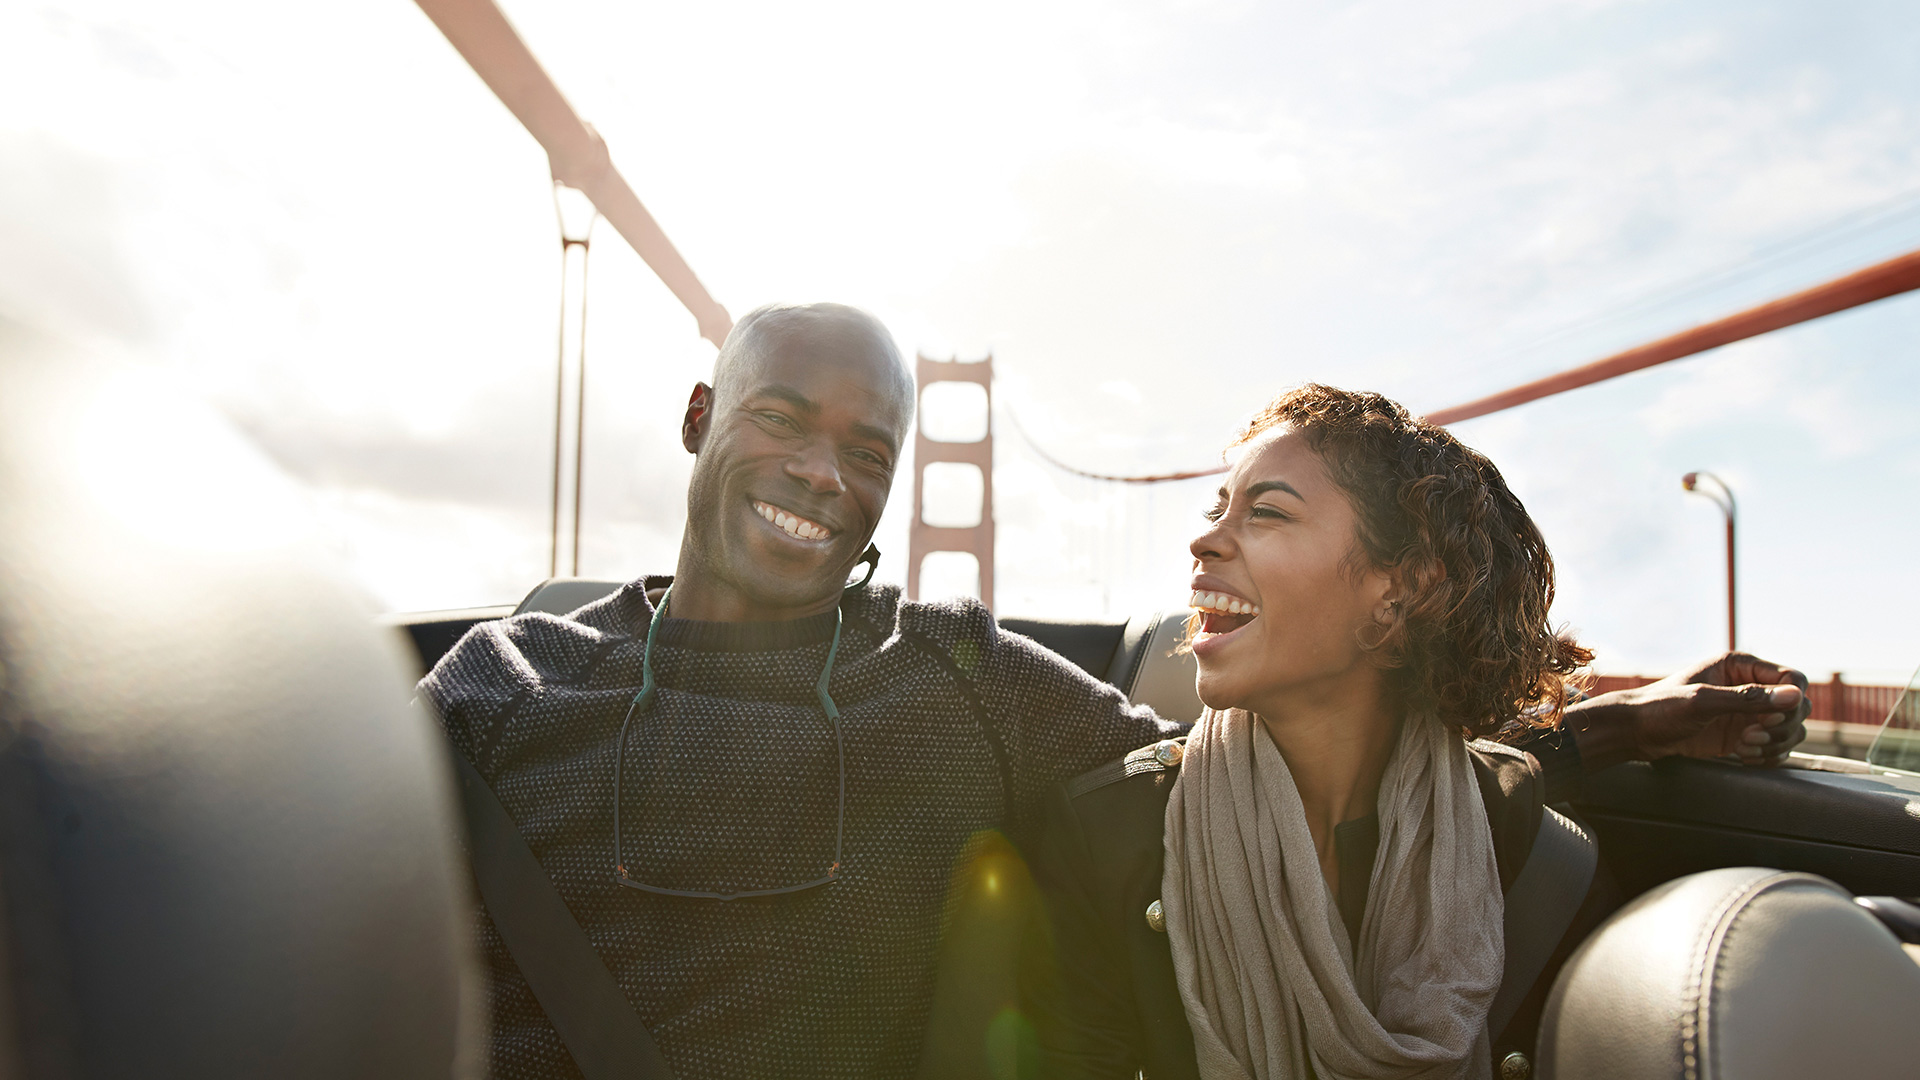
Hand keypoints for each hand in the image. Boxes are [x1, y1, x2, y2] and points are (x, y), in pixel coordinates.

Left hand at [1563, 652, 1809, 770]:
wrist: (1637, 732)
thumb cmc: (1662, 708)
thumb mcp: (1702, 701)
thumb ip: (1748, 699)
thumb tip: (1794, 695)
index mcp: (1741, 666)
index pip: (1792, 679)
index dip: (1790, 700)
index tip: (1767, 719)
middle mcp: (1750, 688)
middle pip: (1798, 707)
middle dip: (1782, 727)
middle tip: (1750, 737)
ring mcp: (1749, 714)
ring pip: (1791, 730)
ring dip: (1776, 744)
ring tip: (1743, 748)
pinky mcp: (1744, 736)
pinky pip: (1776, 748)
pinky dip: (1768, 756)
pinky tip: (1744, 757)